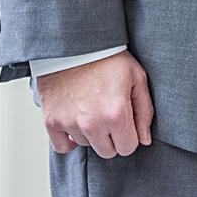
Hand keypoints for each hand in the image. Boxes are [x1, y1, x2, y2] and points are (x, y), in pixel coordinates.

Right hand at [35, 50, 154, 156]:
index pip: (128, 148)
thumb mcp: (136, 77)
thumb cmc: (106, 57)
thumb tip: (145, 139)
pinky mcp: (51, 121)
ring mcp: (69, 123)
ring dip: (91, 133)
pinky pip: (62, 147)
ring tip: (92, 108)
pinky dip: (69, 139)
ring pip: (86, 145)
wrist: (73, 44)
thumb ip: (144, 111)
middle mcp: (92, 124)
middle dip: (112, 137)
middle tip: (109, 115)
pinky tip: (76, 123)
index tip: (126, 121)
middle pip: (107, 151)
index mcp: (116, 114)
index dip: (130, 135)